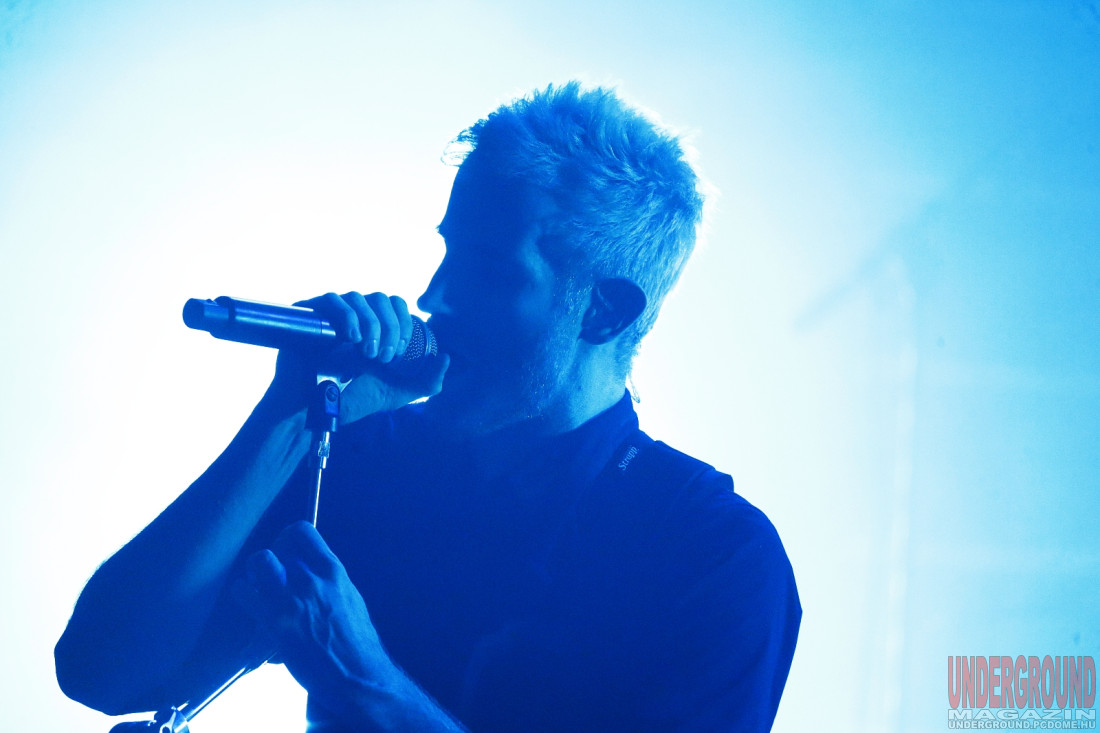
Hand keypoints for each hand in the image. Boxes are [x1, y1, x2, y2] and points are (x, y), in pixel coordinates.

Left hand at [237, 521, 405, 720]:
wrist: (356, 675)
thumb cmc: (355, 641)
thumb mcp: (348, 598)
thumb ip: (327, 580)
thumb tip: (309, 571)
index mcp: (333, 570)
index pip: (301, 531)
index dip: (287, 539)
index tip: (286, 553)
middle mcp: (313, 577)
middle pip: (277, 543)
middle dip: (271, 557)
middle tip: (271, 575)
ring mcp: (293, 597)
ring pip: (259, 561)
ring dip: (255, 575)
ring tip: (260, 590)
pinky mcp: (275, 620)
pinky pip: (244, 592)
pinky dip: (245, 598)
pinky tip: (254, 611)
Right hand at [267, 292, 448, 422]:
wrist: (314, 411)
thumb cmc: (353, 400)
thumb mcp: (399, 394)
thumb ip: (428, 382)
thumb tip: (447, 357)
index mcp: (376, 327)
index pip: (396, 305)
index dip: (404, 322)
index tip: (401, 352)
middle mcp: (355, 316)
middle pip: (380, 298)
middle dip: (390, 327)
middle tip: (385, 357)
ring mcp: (332, 315)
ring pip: (358, 297)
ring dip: (370, 323)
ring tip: (367, 353)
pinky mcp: (311, 315)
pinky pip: (332, 299)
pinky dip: (347, 315)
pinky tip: (351, 338)